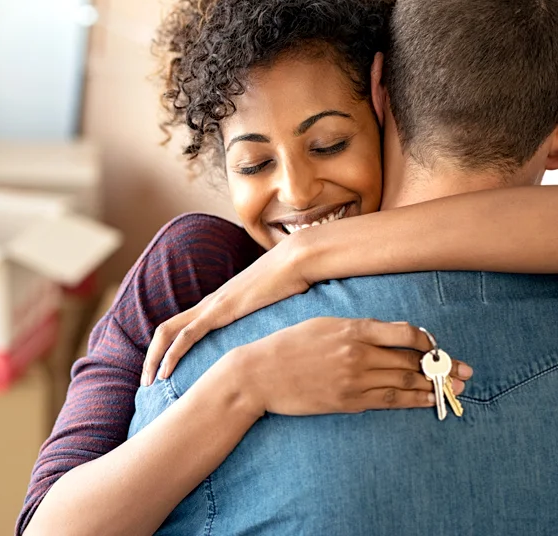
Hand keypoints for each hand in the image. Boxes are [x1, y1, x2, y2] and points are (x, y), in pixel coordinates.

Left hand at [143, 235, 310, 385]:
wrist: (297, 260)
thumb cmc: (291, 283)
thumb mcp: (273, 310)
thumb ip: (264, 323)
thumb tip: (273, 343)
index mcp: (217, 305)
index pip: (180, 328)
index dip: (166, 350)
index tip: (163, 373)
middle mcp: (208, 304)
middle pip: (166, 330)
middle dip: (151, 357)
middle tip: (146, 382)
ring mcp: (212, 306)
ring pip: (168, 332)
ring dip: (154, 358)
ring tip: (149, 382)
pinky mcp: (220, 310)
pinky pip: (187, 334)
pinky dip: (173, 353)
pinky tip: (165, 371)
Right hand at [220, 317, 473, 416]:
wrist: (259, 374)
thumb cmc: (287, 345)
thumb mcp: (321, 324)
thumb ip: (355, 328)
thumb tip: (386, 335)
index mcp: (352, 329)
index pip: (405, 333)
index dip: (427, 341)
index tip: (435, 346)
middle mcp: (358, 353)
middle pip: (412, 360)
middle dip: (442, 366)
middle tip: (465, 371)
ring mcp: (354, 379)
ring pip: (406, 382)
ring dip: (435, 386)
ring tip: (455, 388)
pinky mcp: (348, 401)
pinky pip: (389, 401)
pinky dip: (413, 401)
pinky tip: (429, 401)